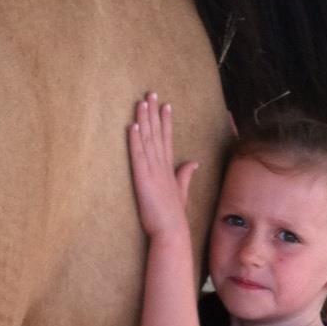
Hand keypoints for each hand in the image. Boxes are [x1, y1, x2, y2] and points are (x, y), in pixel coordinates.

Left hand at [128, 92, 198, 238]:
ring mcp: (153, 172)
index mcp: (170, 169)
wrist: (172, 232)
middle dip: (154, 113)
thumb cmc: (174, 216)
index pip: (167, 140)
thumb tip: (194, 162)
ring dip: (144, 120)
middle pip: (158, 134)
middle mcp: (162, 166)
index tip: (165, 105)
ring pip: (148, 140)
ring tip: (141, 102)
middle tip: (151, 93)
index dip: (166, 121)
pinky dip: (135, 140)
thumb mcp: (181, 192)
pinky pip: (139, 155)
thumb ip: (185, 175)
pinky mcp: (143, 179)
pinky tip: (133, 125)